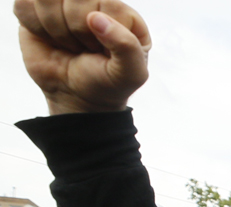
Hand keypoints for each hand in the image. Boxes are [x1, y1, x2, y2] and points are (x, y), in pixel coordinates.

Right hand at [15, 0, 150, 114]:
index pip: (107, 4)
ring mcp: (63, 2)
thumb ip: (127, 46)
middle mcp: (93, 0)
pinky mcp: (35, 7)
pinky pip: (23, 5)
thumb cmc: (107, 82)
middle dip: (76, 31)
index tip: (100, 51)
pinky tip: (48, 38)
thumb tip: (95, 17)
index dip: (98, 32)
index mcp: (121, 11)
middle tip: (83, 48)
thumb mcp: (131, 73)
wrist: (76, 95)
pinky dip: (34, 26)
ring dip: (55, 28)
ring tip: (68, 43)